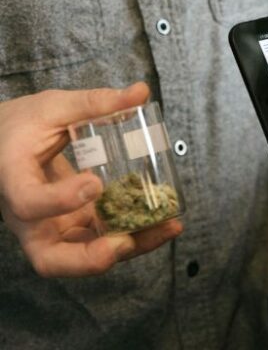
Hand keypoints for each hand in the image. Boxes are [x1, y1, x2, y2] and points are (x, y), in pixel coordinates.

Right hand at [0, 83, 182, 276]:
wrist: (5, 144)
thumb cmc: (23, 124)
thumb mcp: (52, 107)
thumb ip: (94, 102)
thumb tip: (140, 92)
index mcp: (12, 180)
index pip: (28, 203)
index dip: (59, 201)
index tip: (95, 183)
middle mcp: (27, 216)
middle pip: (49, 259)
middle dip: (91, 258)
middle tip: (125, 241)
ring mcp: (50, 227)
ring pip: (81, 259)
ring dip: (127, 249)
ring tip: (167, 228)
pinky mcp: (72, 228)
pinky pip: (100, 243)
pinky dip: (133, 237)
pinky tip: (165, 222)